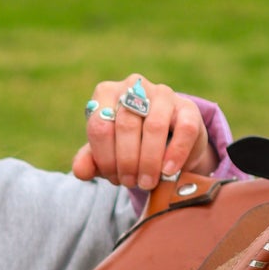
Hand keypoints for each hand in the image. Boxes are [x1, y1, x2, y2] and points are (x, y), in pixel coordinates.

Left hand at [71, 75, 218, 189]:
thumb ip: (90, 161)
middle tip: (131, 183)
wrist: (167, 143)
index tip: (113, 178)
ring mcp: (163, 93)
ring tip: (148, 182)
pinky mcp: (188, 107)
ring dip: (149, 161)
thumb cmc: (130, 146)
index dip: (104, 158)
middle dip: (127, 162)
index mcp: (107, 94)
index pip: (99, 125)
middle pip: (126, 126)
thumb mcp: (106, 154)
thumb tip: (80, 171)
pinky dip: (175, 154)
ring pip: (154, 126)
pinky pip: (184, 129)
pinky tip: (168, 171)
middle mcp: (133, 86)